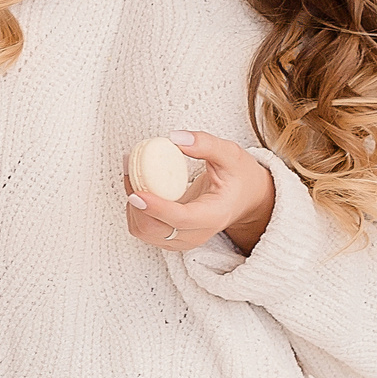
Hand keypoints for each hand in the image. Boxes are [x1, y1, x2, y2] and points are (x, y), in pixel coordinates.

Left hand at [125, 130, 278, 254]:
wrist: (245, 199)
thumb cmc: (238, 176)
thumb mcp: (231, 154)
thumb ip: (206, 144)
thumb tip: (174, 138)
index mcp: (214, 215)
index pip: (181, 219)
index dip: (156, 208)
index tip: (137, 193)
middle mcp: (197, 233)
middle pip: (155, 229)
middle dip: (136, 202)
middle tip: (131, 168)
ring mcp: (183, 239)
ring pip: (144, 232)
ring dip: (131, 206)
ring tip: (133, 175)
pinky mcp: (172, 238)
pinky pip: (143, 229)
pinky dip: (134, 211)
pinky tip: (138, 188)